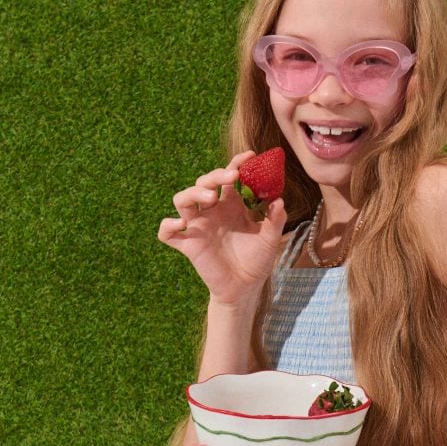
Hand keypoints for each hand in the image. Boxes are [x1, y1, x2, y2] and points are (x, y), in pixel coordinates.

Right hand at [158, 151, 287, 303]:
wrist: (245, 288)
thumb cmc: (256, 261)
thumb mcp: (270, 239)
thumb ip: (275, 220)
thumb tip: (279, 200)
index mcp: (231, 204)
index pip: (229, 176)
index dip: (237, 163)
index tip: (250, 156)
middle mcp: (212, 211)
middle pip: (203, 182)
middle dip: (215, 175)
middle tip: (231, 177)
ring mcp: (198, 227)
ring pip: (182, 200)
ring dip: (192, 193)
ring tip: (210, 197)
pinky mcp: (189, 245)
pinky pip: (168, 234)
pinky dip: (167, 227)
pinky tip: (178, 225)